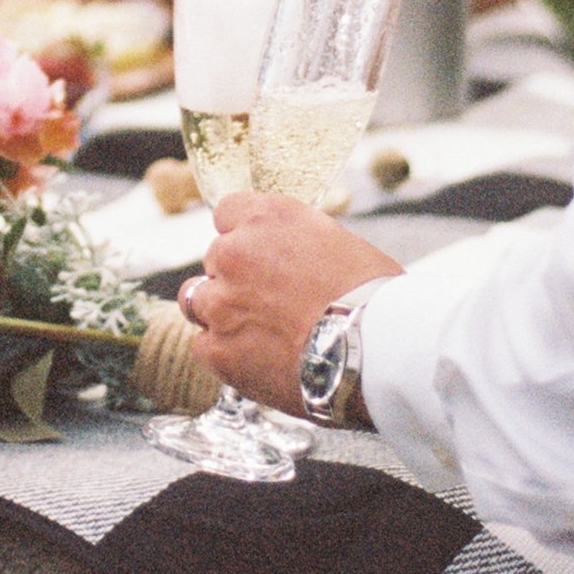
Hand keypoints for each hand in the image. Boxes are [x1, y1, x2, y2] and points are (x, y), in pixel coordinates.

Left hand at [178, 192, 401, 418]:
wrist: (377, 351)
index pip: (228, 212)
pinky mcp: (218, 349)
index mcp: (268, 218)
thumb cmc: (377, 300)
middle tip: (269, 303)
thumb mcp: (340, 245)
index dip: (244, 236)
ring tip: (255, 333)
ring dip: (219, 312)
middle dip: (236, 278)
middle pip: (214, 259)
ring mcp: (222, 301)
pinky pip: (203, 346)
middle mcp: (236, 251)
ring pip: (196, 299)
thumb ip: (299, 245)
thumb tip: (292, 260)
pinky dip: (224, 353)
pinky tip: (255, 361)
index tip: (259, 256)